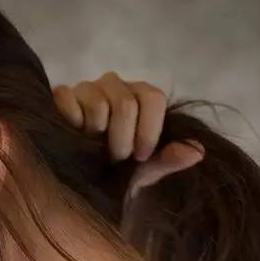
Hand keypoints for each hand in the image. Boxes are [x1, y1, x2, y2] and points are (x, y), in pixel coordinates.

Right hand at [52, 71, 202, 169]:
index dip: (149, 130)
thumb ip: (167, 161)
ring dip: (96, 138)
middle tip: (114, 159)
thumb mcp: (142, 172)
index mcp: (139, 96)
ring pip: (98, 105)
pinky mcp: (61, 94)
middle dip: (121, 141)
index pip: (153, 97)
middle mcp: (115, 84)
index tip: (140, 156)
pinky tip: (72, 136)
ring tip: (92, 149)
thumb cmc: (112, 169)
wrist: (76, 176)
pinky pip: (68, 102)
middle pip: (126, 104)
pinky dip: (73, 126)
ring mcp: (86, 87)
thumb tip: (197, 152)